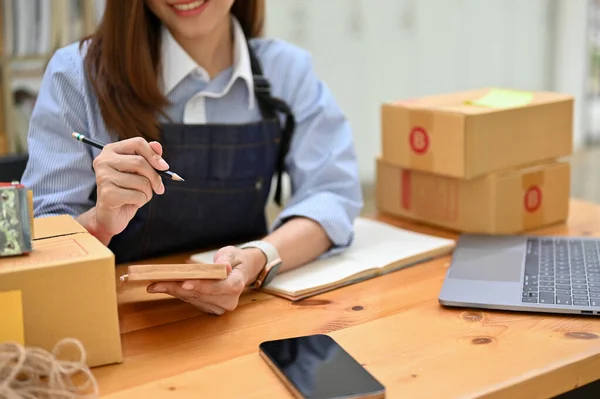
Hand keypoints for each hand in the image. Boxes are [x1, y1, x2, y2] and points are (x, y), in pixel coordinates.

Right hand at [92, 137, 168, 236]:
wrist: (112, 215)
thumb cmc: (128, 190)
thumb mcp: (140, 173)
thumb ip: (149, 158)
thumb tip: (157, 145)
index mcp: (111, 150)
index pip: (137, 143)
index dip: (154, 155)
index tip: (165, 167)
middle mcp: (103, 161)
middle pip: (140, 162)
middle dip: (155, 177)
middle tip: (159, 188)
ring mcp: (103, 177)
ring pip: (141, 181)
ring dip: (147, 192)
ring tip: (138, 196)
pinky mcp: (107, 194)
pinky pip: (137, 195)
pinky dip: (141, 201)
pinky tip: (131, 202)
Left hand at [146, 245, 266, 314]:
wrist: (240, 271)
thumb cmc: (235, 260)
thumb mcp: (233, 254)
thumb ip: (226, 260)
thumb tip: (224, 267)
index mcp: (236, 286)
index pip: (218, 288)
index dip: (201, 286)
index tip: (185, 283)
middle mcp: (228, 301)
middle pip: (200, 295)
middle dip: (178, 288)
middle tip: (157, 283)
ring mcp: (218, 307)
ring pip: (193, 299)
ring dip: (173, 291)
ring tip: (155, 285)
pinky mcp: (209, 308)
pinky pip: (191, 300)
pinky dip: (177, 293)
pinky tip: (162, 287)